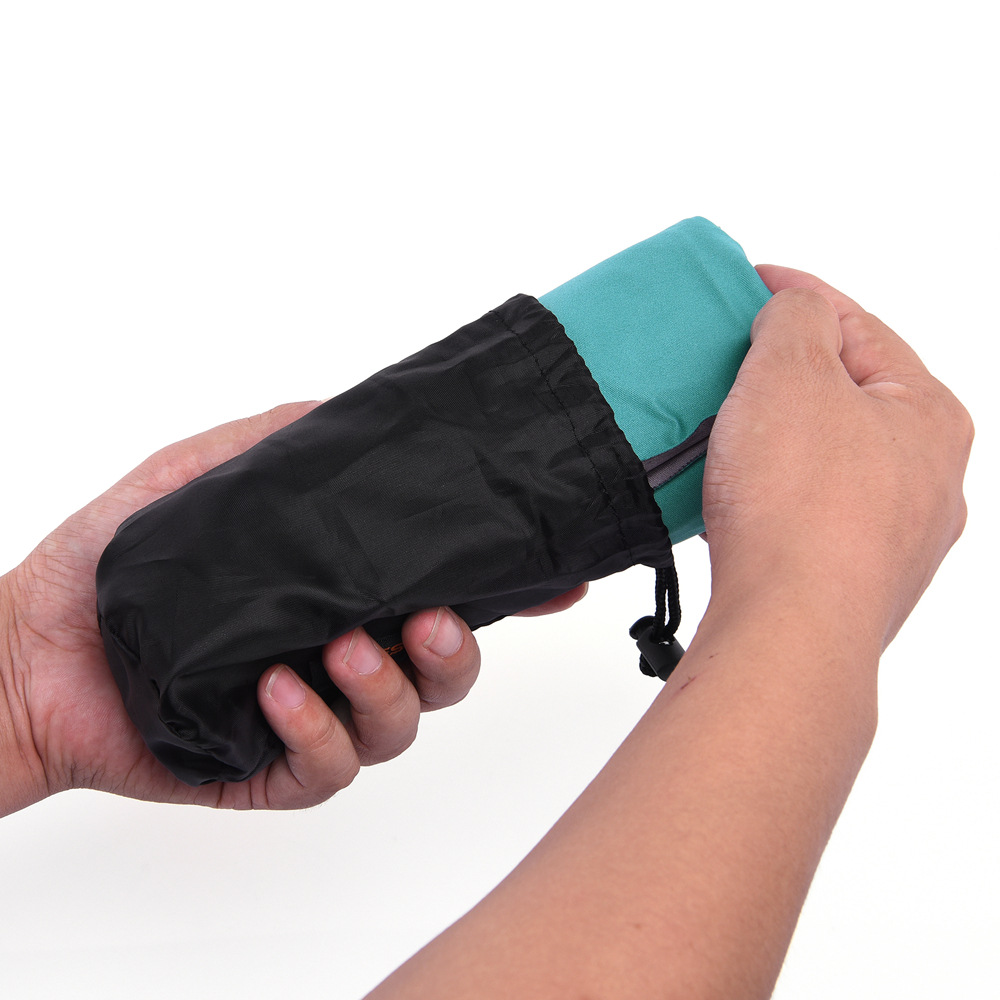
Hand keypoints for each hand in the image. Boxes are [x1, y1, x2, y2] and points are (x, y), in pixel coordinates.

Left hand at [0, 403, 586, 816]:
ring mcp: (313, 714)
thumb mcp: (203, 473)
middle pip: (445, 671)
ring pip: (402, 723)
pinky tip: (282, 689)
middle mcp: (342, 656)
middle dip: (456, 650)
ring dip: (388, 688)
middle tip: (425, 620)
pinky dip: (319, 729)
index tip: (558, 580)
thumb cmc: (115, 559)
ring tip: (342, 647)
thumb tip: (353, 408)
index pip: (446, 592)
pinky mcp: (271, 767)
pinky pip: (328, 766)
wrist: (32, 643)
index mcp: (343, 593)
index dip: (509, 593)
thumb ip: (281, 441)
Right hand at [703, 265, 972, 650]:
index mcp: (930, 416)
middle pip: (847, 397)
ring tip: (725, 433)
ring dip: (778, 440)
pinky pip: (808, 514)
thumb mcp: (789, 373)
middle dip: (786, 374)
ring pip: (827, 461)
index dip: (800, 295)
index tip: (752, 283)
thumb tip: (796, 312)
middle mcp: (927, 479)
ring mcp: (894, 538)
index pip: (861, 327)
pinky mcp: (853, 580)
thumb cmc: (800, 506)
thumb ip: (795, 318)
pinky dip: (773, 494)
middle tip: (730, 359)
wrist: (788, 630)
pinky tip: (736, 497)